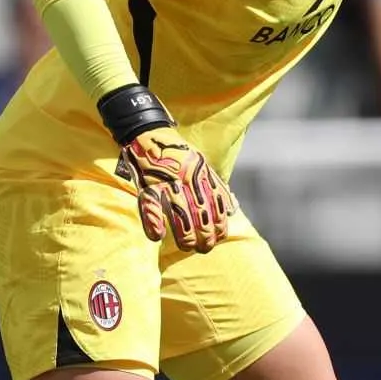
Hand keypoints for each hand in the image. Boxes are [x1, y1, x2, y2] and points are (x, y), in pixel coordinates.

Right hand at [115, 128, 235, 251]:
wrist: (150, 131)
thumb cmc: (177, 152)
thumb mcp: (202, 164)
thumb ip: (217, 186)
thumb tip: (233, 210)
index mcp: (201, 174)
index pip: (216, 205)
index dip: (219, 225)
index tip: (218, 238)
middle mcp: (187, 178)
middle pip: (200, 213)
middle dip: (205, 235)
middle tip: (204, 248)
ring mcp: (166, 181)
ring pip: (179, 213)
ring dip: (184, 235)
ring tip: (188, 247)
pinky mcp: (147, 183)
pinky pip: (150, 205)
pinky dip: (153, 222)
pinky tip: (157, 236)